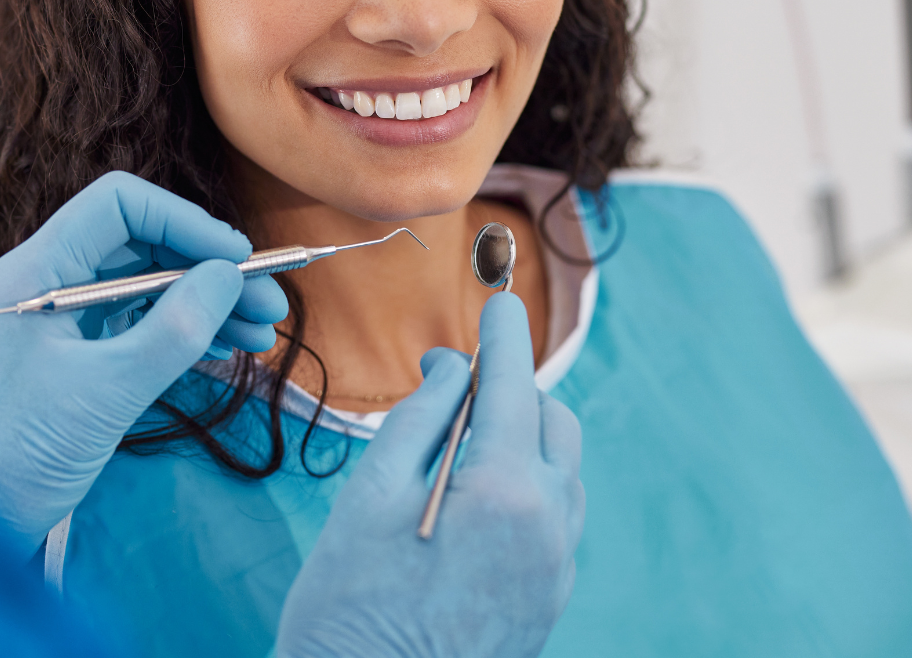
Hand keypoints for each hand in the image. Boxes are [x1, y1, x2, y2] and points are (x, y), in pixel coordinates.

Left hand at [0, 171, 287, 550]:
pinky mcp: (74, 355)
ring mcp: (62, 318)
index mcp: (39, 268)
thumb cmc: (24, 450)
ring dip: (205, 303)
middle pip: (143, 244)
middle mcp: (48, 279)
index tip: (238, 260)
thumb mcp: (111, 389)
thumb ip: (176, 328)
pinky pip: (137, 323)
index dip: (186, 222)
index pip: (121, 205)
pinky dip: (183, 331)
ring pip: (148, 285)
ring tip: (261, 335)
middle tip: (269, 304)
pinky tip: (225, 349)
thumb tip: (229, 275)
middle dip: (209, 269)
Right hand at [276, 294, 584, 657]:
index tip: (496, 302)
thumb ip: (420, 417)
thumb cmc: (350, 608)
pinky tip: (475, 504)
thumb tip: (453, 367)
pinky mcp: (550, 601)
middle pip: (553, 422)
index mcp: (506, 490)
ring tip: (462, 447)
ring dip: (524, 442)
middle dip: (514, 391)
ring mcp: (557, 569)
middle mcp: (549, 526)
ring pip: (562, 471)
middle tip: (459, 387)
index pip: (515, 382)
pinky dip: (528, 491)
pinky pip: (556, 520)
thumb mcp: (369, 497)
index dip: (503, 334)